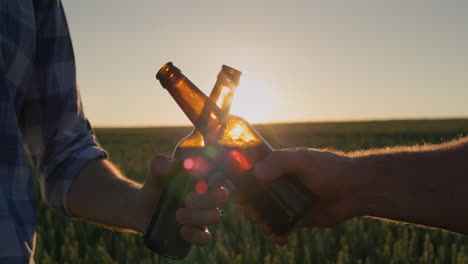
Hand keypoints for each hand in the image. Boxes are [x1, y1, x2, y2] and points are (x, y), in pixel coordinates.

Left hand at [137, 154, 228, 245]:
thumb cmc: (154, 187)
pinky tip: (183, 231)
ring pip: (215, 217)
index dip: (222, 178)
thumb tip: (174, 164)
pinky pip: (206, 238)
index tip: (210, 181)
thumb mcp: (155, 174)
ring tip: (177, 215)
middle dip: (208, 199)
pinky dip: (197, 236)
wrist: (141, 210)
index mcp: (204, 179)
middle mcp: (208, 197)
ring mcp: (204, 216)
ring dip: (198, 216)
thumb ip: (160, 164)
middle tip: (186, 199)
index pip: (221, 175)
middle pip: (222, 197)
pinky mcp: (196, 233)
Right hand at [237, 148, 363, 244]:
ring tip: (268, 228)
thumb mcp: (303, 159)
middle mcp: (278, 185)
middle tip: (255, 216)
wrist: (355, 190)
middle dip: (250, 209)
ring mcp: (286, 202)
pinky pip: (280, 228)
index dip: (242, 186)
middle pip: (254, 199)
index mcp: (276, 167)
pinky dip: (277, 234)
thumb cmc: (329, 168)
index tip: (240, 196)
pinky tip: (281, 237)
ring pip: (265, 215)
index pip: (250, 176)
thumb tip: (257, 174)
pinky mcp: (296, 218)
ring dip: (262, 223)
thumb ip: (279, 162)